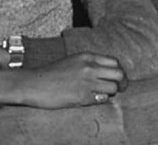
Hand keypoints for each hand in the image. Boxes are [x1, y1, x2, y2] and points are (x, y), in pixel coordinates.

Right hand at [0, 53, 127, 108]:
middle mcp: (89, 67)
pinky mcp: (83, 96)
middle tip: (116, 89)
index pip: (115, 62)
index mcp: (86, 56)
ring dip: (111, 93)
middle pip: (119, 74)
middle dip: (121, 83)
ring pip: (114, 88)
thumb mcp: (73, 61)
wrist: (36, 83)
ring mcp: (87, 81)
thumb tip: (107, 73)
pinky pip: (102, 99)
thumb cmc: (53, 74)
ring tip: (101, 94)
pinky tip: (91, 99)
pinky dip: (101, 100)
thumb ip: (90, 64)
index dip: (118, 72)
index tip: (115, 79)